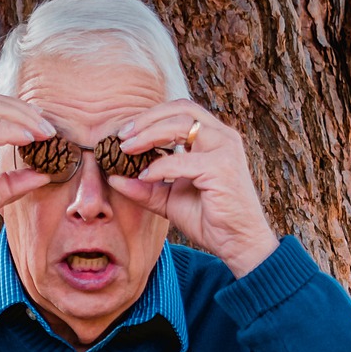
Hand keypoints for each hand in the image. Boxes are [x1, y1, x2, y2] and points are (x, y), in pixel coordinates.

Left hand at [111, 104, 279, 276]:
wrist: (236, 242)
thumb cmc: (209, 218)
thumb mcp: (169, 199)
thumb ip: (145, 187)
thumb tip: (113, 178)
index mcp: (213, 138)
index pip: (180, 110)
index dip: (150, 116)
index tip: (125, 133)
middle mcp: (222, 137)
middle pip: (180, 110)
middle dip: (146, 120)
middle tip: (121, 136)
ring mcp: (225, 149)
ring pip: (181, 125)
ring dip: (149, 134)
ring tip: (127, 150)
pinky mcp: (222, 167)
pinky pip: (181, 160)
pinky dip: (159, 167)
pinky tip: (145, 176)